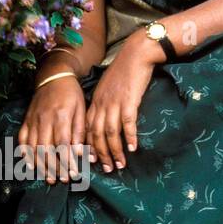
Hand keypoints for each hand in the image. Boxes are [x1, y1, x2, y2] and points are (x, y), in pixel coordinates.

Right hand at [18, 75, 87, 183]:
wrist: (53, 76)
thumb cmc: (71, 94)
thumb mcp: (81, 109)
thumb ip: (79, 131)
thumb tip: (80, 153)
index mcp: (61, 116)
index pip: (63, 143)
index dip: (67, 161)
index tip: (73, 174)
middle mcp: (45, 119)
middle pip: (47, 149)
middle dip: (54, 167)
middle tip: (62, 180)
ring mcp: (33, 120)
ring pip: (34, 147)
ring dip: (41, 165)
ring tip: (49, 178)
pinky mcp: (26, 120)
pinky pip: (22, 139)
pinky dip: (25, 153)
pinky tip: (30, 165)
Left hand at [84, 33, 159, 172]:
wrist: (136, 54)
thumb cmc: (124, 72)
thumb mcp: (108, 89)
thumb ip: (104, 104)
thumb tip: (105, 122)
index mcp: (95, 102)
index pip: (86, 128)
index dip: (88, 146)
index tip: (91, 161)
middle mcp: (101, 104)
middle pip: (96, 134)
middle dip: (100, 154)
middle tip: (107, 169)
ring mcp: (114, 102)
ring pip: (109, 132)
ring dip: (114, 150)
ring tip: (120, 165)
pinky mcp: (129, 100)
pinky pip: (127, 122)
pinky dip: (129, 136)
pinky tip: (133, 148)